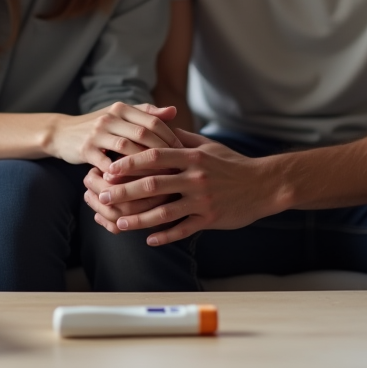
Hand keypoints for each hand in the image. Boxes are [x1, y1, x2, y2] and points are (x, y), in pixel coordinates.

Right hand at [47, 102, 182, 172]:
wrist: (63, 133)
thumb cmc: (100, 128)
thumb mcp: (121, 117)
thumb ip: (146, 114)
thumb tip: (173, 111)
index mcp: (122, 108)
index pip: (152, 120)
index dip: (170, 136)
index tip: (184, 153)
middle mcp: (110, 117)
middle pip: (143, 133)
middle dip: (162, 151)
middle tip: (177, 168)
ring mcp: (97, 133)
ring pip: (127, 148)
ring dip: (145, 165)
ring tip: (161, 178)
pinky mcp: (85, 149)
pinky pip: (107, 164)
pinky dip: (121, 175)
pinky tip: (133, 186)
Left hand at [93, 129, 282, 245]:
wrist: (264, 185)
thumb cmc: (233, 164)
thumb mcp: (208, 146)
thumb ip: (182, 138)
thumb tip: (158, 127)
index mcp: (191, 157)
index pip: (154, 157)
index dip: (129, 163)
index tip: (109, 167)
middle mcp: (195, 177)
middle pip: (153, 185)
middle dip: (124, 191)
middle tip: (102, 197)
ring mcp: (202, 200)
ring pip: (164, 212)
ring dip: (139, 219)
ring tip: (119, 223)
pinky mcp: (210, 219)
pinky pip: (183, 229)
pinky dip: (165, 236)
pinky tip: (149, 240)